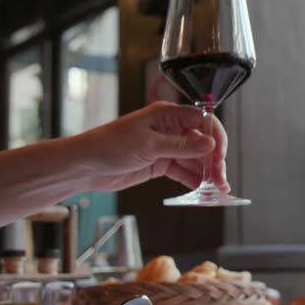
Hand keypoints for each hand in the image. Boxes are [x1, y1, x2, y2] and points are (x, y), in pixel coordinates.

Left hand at [73, 102, 228, 191]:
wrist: (85, 166)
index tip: (220, 155)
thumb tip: (209, 144)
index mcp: (168, 115)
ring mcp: (166, 147)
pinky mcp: (160, 164)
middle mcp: (170, 129)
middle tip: (220, 178)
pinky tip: (202, 189)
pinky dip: (194, 180)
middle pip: (202, 142)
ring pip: (195, 159)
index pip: (203, 121)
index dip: (215, 137)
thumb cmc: (109, 145)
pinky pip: (184, 171)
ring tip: (216, 188)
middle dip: (214, 160)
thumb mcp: (149, 145)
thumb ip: (181, 146)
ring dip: (207, 173)